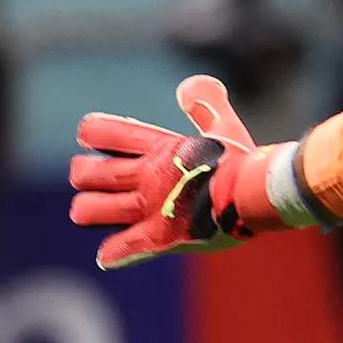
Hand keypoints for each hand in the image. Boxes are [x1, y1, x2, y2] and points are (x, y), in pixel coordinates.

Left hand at [68, 76, 286, 268]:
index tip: (86, 135)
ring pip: (92, 211)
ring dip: (87, 210)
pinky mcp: (159, 238)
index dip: (93, 132)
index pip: (110, 133)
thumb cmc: (246, 162)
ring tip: (87, 211)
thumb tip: (186, 87)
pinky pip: (121, 247)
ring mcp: (150, 208)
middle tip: (86, 175)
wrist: (258, 195)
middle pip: (91, 173)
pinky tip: (107, 255)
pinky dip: (112, 253)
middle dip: (84, 173)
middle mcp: (148, 177)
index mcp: (162, 149)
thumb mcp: (227, 127)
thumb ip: (207, 104)